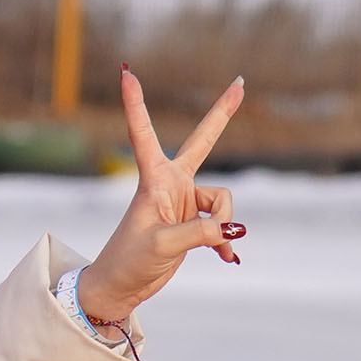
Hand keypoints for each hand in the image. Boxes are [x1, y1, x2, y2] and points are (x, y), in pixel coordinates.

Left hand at [75, 70, 246, 330]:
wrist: (120, 287)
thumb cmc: (128, 261)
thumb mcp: (163, 246)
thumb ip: (200, 232)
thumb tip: (232, 228)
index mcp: (153, 180)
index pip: (142, 134)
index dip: (135, 103)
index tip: (127, 72)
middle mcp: (170, 184)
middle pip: (202, 142)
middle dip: (222, 114)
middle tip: (241, 84)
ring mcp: (183, 202)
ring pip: (223, 201)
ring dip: (223, 225)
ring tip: (213, 247)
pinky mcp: (193, 222)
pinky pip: (223, 224)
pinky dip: (225, 242)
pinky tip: (227, 259)